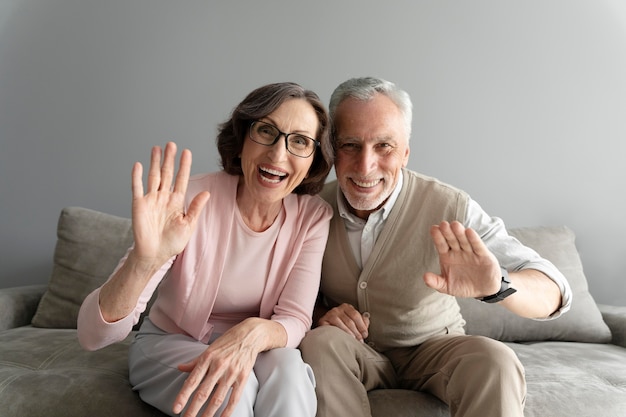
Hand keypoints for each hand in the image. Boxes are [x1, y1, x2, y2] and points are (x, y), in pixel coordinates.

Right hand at [130, 142, 209, 267]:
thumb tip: (206, 193)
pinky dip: (136, 176)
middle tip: (172, 144)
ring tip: (157, 148)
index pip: (181, 179)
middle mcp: (164, 197)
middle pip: (167, 174)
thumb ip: (196, 208)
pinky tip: (138, 165)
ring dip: (155, 163)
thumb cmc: (172, 242)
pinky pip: (137, 188)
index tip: (187, 152)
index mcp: (177, 201)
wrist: (154, 254)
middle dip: (170, 159)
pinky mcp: (139, 205)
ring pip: (153, 176)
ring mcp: (151, 200)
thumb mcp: (188, 225)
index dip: (184, 166)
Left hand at [173, 319, 272, 416]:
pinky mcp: (243, 378)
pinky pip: (234, 398)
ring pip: (217, 398)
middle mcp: (218, 366)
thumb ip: (195, 361)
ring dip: (208, 413)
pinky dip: (228, 411)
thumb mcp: (210, 348)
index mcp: (207, 358)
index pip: (192, 381)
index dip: (183, 396)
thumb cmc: (228, 341)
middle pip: (203, 393)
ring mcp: (231, 373)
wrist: (250, 335)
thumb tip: (180, 368)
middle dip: (193, 409)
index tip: (176, 408)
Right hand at [318, 303, 368, 341]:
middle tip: (359, 340)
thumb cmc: (340, 325)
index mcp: (347, 308)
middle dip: (357, 332)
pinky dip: (340, 333)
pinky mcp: (323, 320)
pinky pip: (334, 327)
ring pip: (343, 324)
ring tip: (353, 340)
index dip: (362, 326)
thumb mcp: (352, 322)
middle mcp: (338, 309)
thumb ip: (361, 322)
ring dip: (349, 334)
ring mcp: (330, 314)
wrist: (325, 327)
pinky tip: (343, 337)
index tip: (365, 334)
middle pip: (350, 320)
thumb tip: (366, 324)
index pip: (356, 315)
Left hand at [423, 221, 501, 297]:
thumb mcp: (447, 287)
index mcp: (447, 256)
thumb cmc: (463, 286)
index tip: (433, 229)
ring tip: (455, 225)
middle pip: (452, 240)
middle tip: (443, 224)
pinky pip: (477, 246)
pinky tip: (469, 232)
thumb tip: (425, 277)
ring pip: (464, 240)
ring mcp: (470, 252)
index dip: (438, 237)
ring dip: (460, 233)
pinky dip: (474, 239)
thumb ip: (436, 282)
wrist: (482, 291)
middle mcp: (458, 252)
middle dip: (447, 232)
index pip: (441, 245)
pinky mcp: (483, 255)